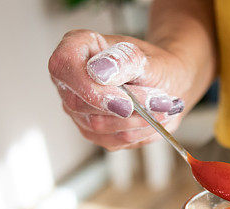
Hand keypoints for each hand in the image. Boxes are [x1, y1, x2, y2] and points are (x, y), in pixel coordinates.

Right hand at [48, 30, 189, 149]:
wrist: (166, 85)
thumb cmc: (155, 67)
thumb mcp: (149, 59)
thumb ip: (126, 61)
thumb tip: (100, 71)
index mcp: (77, 48)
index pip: (63, 65)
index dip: (89, 85)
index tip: (122, 96)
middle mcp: (71, 80)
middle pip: (78, 102)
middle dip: (123, 105)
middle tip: (156, 99)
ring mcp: (79, 109)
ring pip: (97, 125)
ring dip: (135, 120)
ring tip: (160, 107)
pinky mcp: (92, 132)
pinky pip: (112, 140)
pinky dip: (138, 132)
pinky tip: (152, 119)